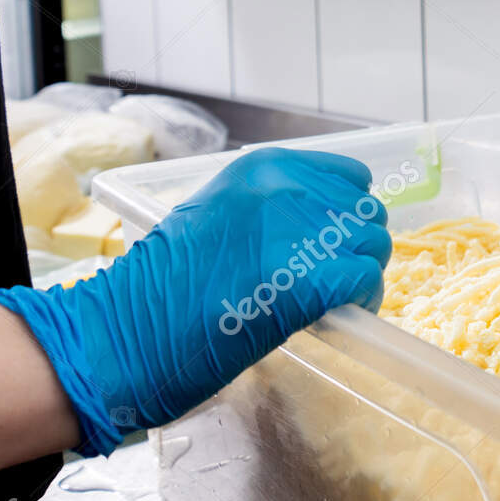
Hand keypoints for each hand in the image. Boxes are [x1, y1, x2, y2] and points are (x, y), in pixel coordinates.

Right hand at [0, 147, 389, 455]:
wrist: (126, 331)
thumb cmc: (162, 288)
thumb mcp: (216, 217)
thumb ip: (270, 212)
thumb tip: (321, 229)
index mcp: (263, 168)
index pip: (349, 177)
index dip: (346, 215)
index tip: (332, 243)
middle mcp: (286, 189)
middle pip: (366, 212)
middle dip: (356, 248)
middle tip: (330, 280)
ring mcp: (298, 231)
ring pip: (373, 245)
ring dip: (360, 276)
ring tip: (330, 302)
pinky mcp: (308, 280)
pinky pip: (365, 281)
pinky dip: (360, 301)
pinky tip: (333, 317)